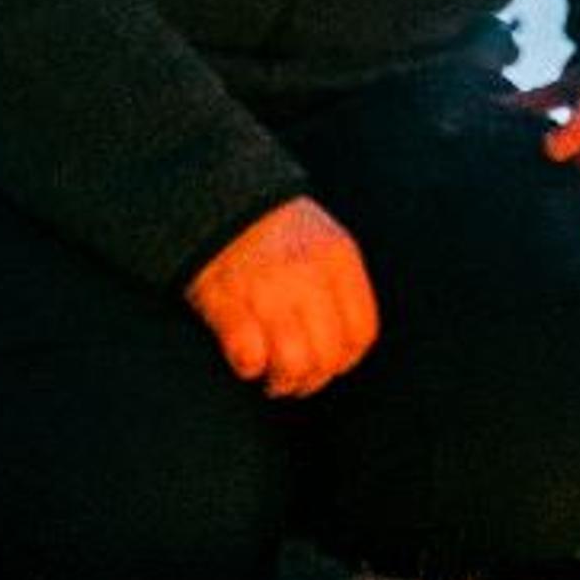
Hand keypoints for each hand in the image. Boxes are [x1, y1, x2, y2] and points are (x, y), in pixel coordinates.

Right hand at [183, 195, 379, 396]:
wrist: (218, 197)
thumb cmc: (276, 229)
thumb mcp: (324, 241)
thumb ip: (341, 287)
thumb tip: (345, 347)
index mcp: (337, 258)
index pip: (361, 333)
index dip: (345, 360)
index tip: (326, 364)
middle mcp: (308, 275)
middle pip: (328, 356)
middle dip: (312, 379)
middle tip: (295, 379)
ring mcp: (267, 288)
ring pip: (293, 363)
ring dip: (282, 382)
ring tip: (271, 377)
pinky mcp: (225, 299)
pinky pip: (249, 355)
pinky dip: (249, 367)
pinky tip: (245, 360)